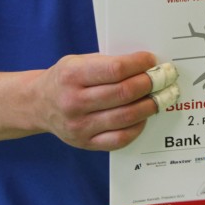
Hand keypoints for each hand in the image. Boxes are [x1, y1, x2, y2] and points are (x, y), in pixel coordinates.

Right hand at [32, 52, 164, 150]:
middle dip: (150, 84)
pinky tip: (145, 117)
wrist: (38, 104)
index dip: (138, 64)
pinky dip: (137, 127)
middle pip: (123, 93)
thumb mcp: (78, 61)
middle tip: (166, 78)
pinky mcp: (85, 143)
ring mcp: (79, 126)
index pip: (114, 69)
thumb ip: (107, 63)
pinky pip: (119, 139)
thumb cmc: (65, 79)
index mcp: (72, 75)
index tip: (152, 61)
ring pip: (125, 117)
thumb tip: (146, 66)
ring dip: (150, 106)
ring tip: (163, 97)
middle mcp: (74, 101)